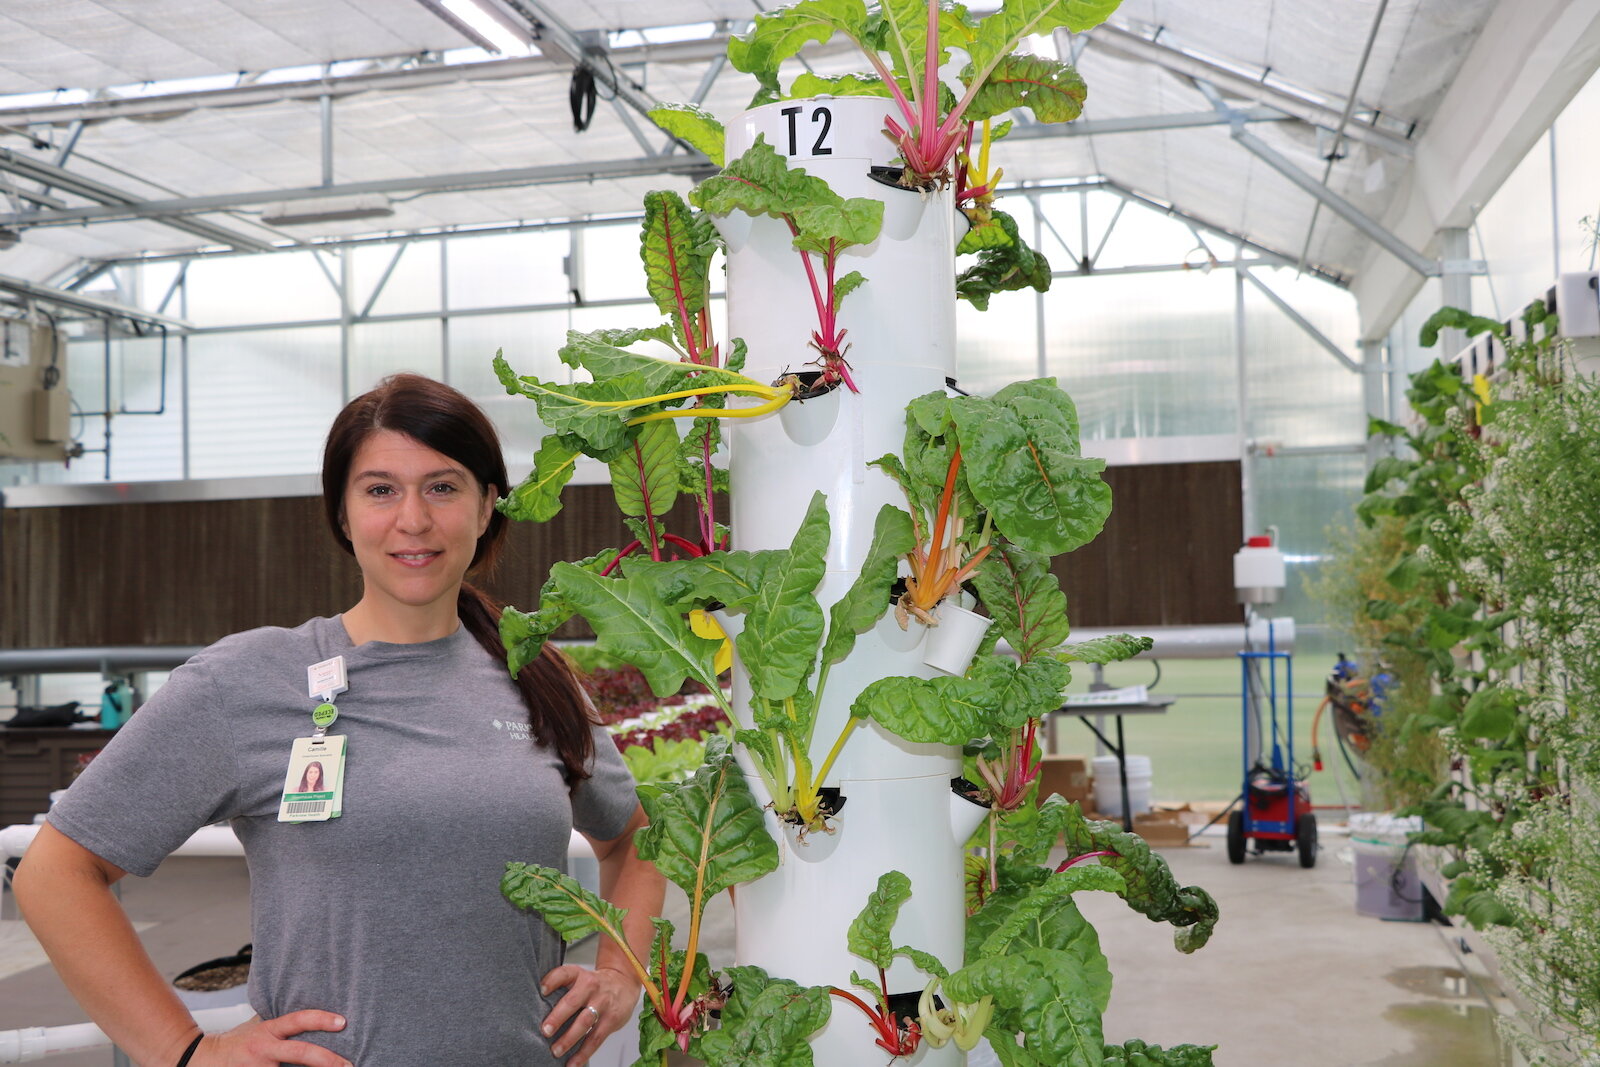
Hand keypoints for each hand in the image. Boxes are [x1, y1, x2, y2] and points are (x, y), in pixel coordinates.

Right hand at [191, 1010, 350, 1066]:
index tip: (343, 1021)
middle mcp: (265, 1050)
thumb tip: (310, 1013)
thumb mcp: (257, 1028)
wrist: (201, 1059)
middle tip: (349, 1065)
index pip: (298, 1020)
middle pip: (301, 1052)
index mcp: (268, 1032)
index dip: (321, 1019)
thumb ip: (281, 1025)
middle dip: (327, 1060)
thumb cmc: (236, 1044)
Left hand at [540, 964, 638, 1064]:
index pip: (564, 974)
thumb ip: (560, 987)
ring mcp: (602, 1003)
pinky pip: (596, 1039)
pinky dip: (583, 1053)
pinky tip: (573, 1063)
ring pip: (584, 1022)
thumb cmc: (594, 984)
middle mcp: (590, 987)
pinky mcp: (611, 1020)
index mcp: (579, 975)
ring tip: (556, 1051)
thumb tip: (535, 1008)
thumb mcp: (579, 977)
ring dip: (569, 1039)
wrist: (624, 983)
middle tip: (545, 1031)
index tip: (541, 990)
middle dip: (558, 1017)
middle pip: (572, 1001)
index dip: (552, 981)